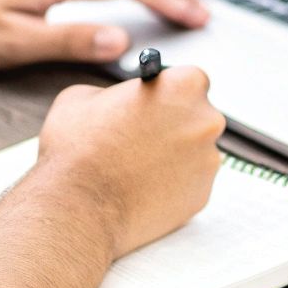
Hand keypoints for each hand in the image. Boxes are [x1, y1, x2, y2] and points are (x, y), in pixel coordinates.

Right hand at [35, 67, 225, 257]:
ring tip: (139, 166)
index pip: (191, 80)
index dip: (169, 92)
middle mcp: (206, 121)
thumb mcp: (83, 97)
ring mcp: (208, 161)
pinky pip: (191, 184)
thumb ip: (113, 92)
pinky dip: (173, 185)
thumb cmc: (80, 150)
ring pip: (196, 152)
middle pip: (198, 117)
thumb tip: (118, 101)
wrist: (80, 206)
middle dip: (175, 124)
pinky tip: (145, 187)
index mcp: (184, 86)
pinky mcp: (202, 195)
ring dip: (175, 156)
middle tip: (144, 135)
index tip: (156, 102)